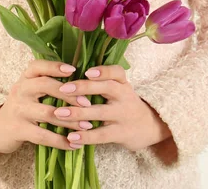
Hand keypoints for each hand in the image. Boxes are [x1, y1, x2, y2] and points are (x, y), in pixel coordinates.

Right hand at [0, 60, 94, 153]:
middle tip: (87, 103)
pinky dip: (61, 141)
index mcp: (25, 77)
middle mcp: (20, 90)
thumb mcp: (31, 89)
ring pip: (48, 113)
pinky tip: (74, 145)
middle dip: (69, 94)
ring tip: (87, 125)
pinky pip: (43, 135)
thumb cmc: (24, 106)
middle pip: (45, 86)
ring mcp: (18, 110)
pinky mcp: (18, 130)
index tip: (73, 70)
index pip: (38, 66)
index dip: (55, 66)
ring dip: (71, 120)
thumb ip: (49, 82)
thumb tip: (82, 81)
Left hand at [53, 65, 172, 150]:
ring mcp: (123, 115)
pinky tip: (70, 136)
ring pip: (100, 112)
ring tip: (59, 113)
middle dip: (84, 87)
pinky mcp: (121, 133)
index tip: (87, 71)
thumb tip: (66, 74)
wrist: (148, 127)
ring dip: (78, 113)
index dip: (103, 71)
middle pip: (107, 88)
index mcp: (122, 83)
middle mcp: (125, 96)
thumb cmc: (124, 104)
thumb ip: (100, 83)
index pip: (117, 72)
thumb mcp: (119, 90)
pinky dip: (85, 136)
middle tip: (63, 89)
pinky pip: (102, 135)